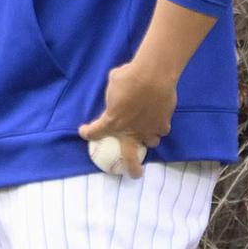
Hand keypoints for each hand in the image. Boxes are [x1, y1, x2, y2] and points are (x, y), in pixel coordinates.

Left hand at [78, 59, 176, 178]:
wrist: (153, 76)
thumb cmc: (128, 77)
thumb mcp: (113, 84)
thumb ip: (114, 95)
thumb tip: (117, 95)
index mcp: (113, 122)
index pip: (96, 131)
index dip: (88, 133)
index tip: (84, 132)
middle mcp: (131, 130)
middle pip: (130, 157)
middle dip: (132, 167)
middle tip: (133, 172)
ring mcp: (149, 129)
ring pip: (150, 142)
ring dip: (147, 138)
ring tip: (147, 134)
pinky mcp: (164, 123)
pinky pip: (161, 129)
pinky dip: (159, 125)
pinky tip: (158, 118)